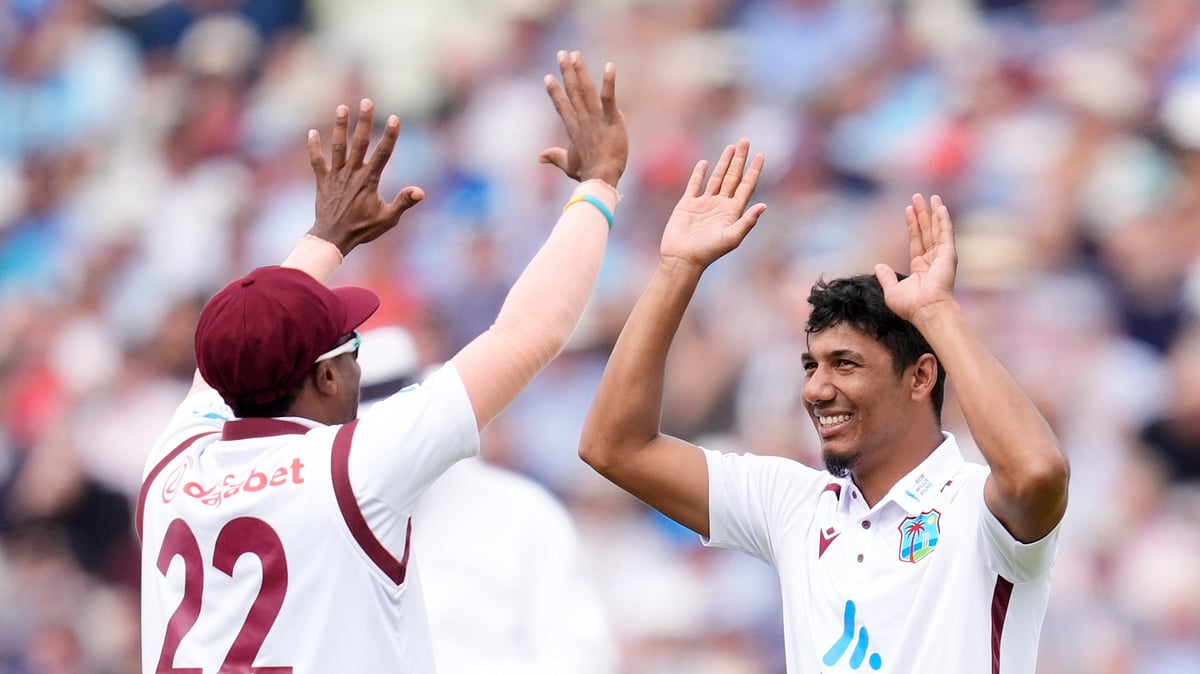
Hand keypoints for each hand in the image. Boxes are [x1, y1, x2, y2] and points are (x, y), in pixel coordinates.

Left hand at [306, 99, 424, 255]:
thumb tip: (420, 191)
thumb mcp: (388, 219)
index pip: (383, 153)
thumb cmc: (363, 229)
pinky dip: (313, 147)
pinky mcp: (322, 180)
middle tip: (366, 101)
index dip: (390, 135)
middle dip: (364, 121)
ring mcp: (336, 176)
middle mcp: (352, 174)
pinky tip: (312, 132)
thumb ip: (403, 203)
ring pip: (338, 147)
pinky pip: (316, 161)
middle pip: (359, 143)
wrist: (333, 238)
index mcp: (369, 181)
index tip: (395, 118)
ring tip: (342, 108)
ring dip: (340, 127)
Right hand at [539, 50, 627, 187]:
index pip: (561, 105)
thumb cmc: (586, 173)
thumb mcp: (568, 164)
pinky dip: (608, 82)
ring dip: (580, 71)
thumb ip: (554, 157)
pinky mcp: (611, 119)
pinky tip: (609, 66)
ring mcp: (595, 118)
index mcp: (573, 128)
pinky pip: (608, 97)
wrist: (599, 178)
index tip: (548, 77)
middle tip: (562, 53)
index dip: (554, 91)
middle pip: (572, 91)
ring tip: (575, 54)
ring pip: (585, 89)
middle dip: (566, 71)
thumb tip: (540, 157)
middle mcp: (582, 119)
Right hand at [659, 139, 766, 270]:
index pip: (746, 186)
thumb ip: (747, 222)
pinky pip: (695, 185)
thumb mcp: (731, 238)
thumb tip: (764, 206)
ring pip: (717, 178)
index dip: (754, 171)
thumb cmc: (708, 252)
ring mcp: (704, 203)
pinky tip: (704, 163)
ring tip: (730, 147)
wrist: (682, 259)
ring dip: (724, 162)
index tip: (760, 155)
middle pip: (733, 177)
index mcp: (733, 211)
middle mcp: (720, 205)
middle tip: (745, 141)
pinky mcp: (687, 204)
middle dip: (739, 159)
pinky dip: (699, 174)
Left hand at [874, 194, 958, 322]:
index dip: (912, 225)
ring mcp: (941, 256)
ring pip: (935, 229)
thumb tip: (878, 266)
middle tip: (917, 196)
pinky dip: (944, 220)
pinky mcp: (948, 254)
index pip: (916, 240)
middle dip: (922, 214)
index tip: (907, 209)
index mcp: (920, 267)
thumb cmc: (910, 305)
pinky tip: (940, 207)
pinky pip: (945, 233)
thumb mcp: (892, 290)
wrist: (926, 310)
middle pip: (926, 231)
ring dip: (932, 212)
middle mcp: (932, 260)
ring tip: (929, 196)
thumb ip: (886, 277)